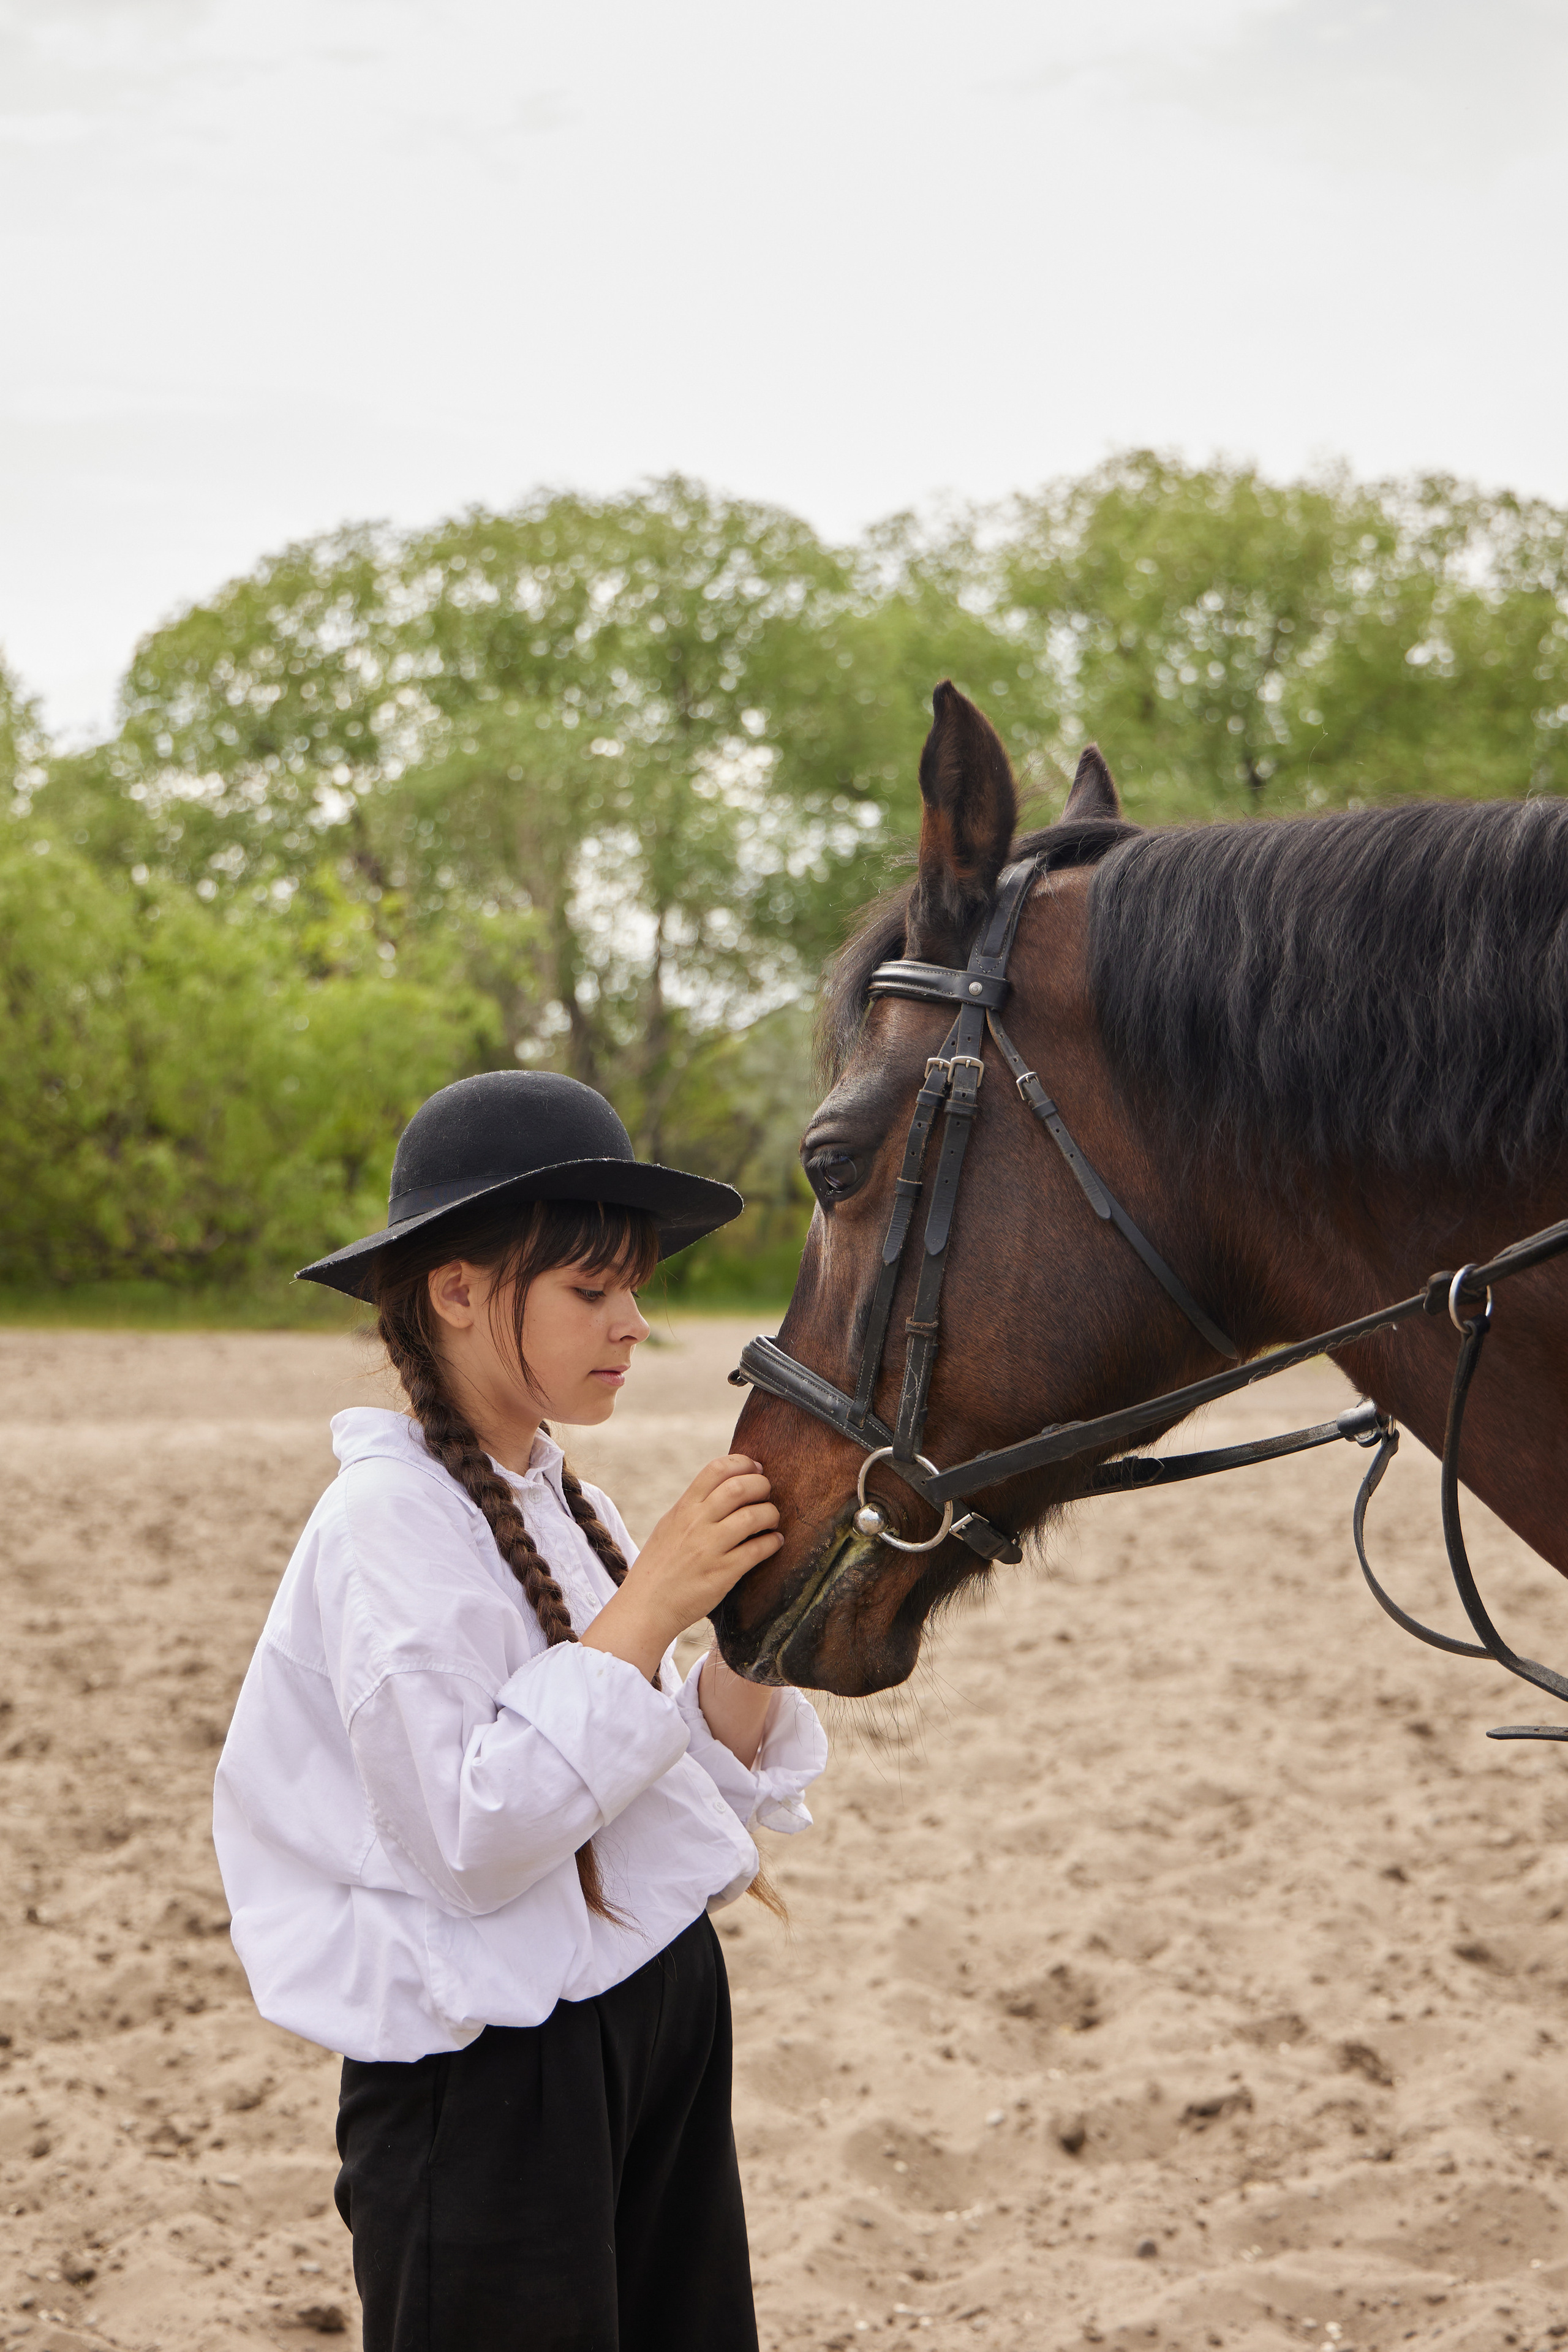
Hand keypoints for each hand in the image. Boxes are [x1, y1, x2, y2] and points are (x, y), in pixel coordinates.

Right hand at [579, 1455, 780, 1680]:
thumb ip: (694, 1507)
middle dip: (762, 1485)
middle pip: (739, 1487)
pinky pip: (757, 1550)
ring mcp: (709, 1549)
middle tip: (767, 1494)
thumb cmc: (660, 1567)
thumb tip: (725, 1488)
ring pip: (752, 1516)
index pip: (716, 1469)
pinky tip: (775, 1542)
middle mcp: (696, 1523)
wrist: (645, 1607)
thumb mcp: (669, 1526)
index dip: (742, 1463)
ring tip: (772, 1520)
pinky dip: (773, 1542)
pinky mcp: (722, 1574)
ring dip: (771, 1514)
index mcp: (683, 1508)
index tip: (755, 1469)